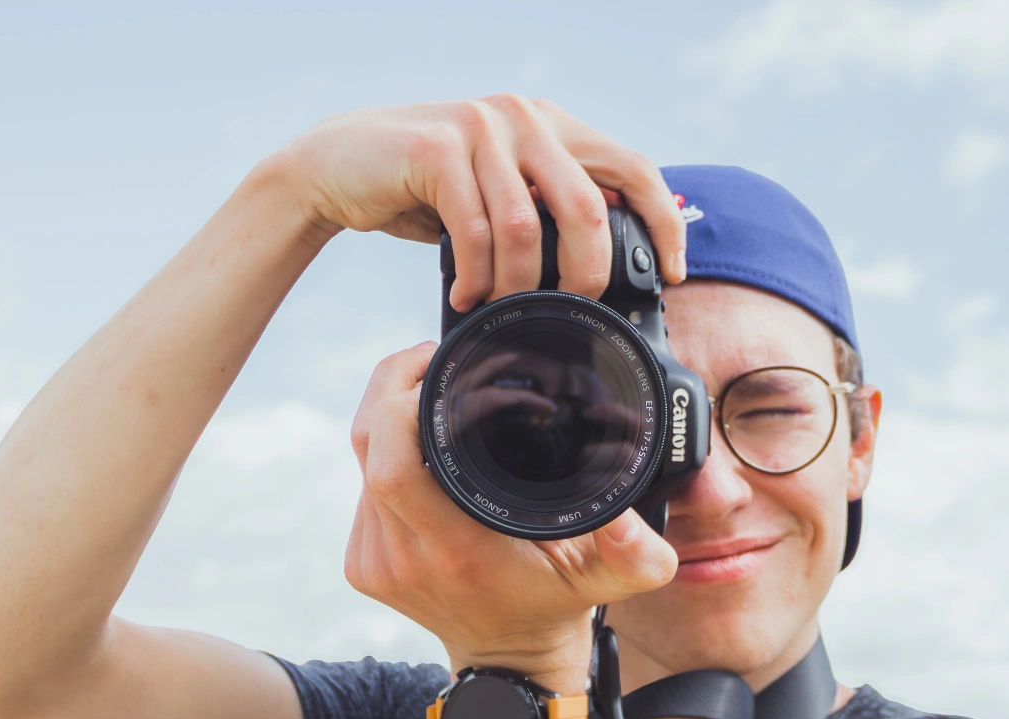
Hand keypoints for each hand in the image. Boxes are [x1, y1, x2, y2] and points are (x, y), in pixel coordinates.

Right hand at [284, 96, 686, 310]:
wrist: (335, 166)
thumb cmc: (424, 192)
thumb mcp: (498, 194)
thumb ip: (546, 210)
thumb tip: (603, 262)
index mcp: (552, 127)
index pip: (634, 167)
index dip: (664, 222)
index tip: (673, 273)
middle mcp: (524, 118)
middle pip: (589, 208)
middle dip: (586, 275)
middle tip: (570, 310)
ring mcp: (481, 127)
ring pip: (526, 229)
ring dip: (517, 285)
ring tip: (499, 307)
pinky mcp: (437, 148)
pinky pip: (475, 231)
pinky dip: (475, 277)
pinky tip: (466, 295)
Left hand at [345, 345, 677, 690]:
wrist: (508, 665)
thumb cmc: (556, 607)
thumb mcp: (611, 580)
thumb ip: (636, 553)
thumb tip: (628, 517)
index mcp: (455, 552)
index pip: (392, 463)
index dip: (399, 400)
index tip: (432, 362)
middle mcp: (404, 557)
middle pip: (368, 445)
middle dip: (390, 387)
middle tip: (429, 357)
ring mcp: (375, 561)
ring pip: (362, 462)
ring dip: (390, 419)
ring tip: (432, 394)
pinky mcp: (362, 563)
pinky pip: (363, 488)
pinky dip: (387, 455)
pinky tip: (421, 448)